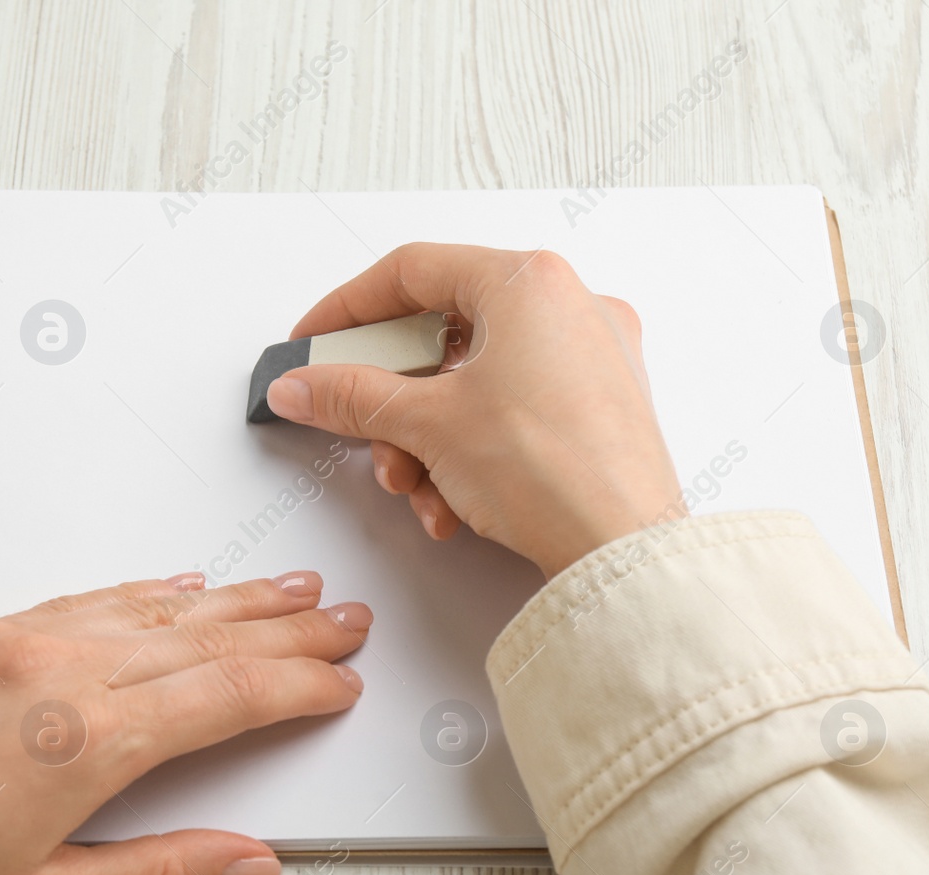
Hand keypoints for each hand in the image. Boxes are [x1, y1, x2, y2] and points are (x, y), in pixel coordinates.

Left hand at [0, 571, 368, 874]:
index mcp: (82, 741)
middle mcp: (52, 672)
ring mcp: (7, 641)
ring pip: (148, 608)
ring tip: (282, 591)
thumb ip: (159, 872)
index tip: (341, 681)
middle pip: (203, 640)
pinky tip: (172, 587)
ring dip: (226, 601)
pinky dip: (140, 594)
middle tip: (341, 619)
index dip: (298, 686)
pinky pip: (82, 599)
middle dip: (284, 630)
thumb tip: (248, 864)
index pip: (227, 696)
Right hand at [266, 243, 682, 577]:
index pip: (413, 271)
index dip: (348, 308)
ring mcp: (592, 357)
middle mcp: (570, 306)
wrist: (624, 550)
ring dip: (427, 438)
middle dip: (392, 400)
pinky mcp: (600, 408)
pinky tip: (453, 501)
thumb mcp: (428, 424)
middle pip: (443, 335)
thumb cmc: (555, 470)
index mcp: (531, 281)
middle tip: (358, 427)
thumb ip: (351, 396)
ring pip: (475, 382)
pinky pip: (512, 412)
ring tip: (414, 485)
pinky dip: (470, 451)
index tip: (315, 341)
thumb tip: (305, 386)